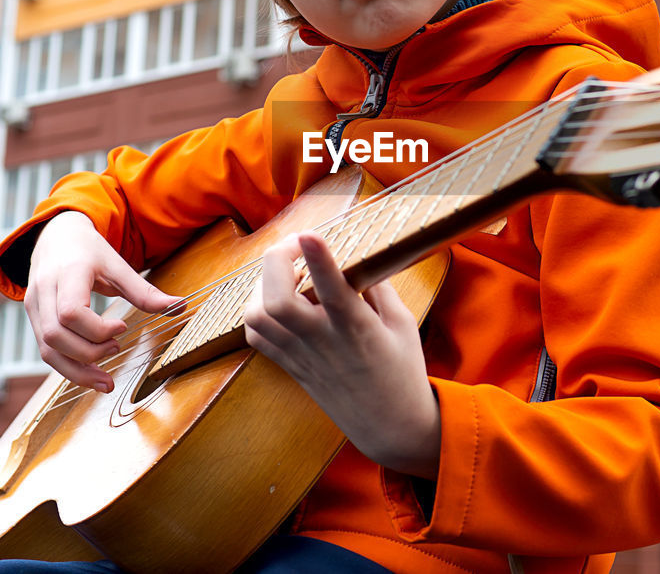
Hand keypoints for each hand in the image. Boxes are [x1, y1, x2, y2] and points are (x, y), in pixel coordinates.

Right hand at [27, 211, 184, 391]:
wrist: (56, 237)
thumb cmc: (89, 251)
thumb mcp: (118, 265)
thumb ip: (144, 291)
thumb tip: (180, 306)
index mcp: (67, 273)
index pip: (70, 311)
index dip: (97, 329)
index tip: (122, 328)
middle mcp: (43, 291)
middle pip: (55, 335)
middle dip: (89, 353)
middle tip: (118, 349)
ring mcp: (33, 306)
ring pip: (46, 349)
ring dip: (77, 371)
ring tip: (106, 380)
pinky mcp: (33, 319)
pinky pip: (45, 351)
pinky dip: (68, 367)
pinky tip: (90, 374)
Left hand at [243, 231, 440, 478]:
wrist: (389, 425)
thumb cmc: (402, 370)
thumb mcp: (403, 324)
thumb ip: (378, 288)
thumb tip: (358, 258)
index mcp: (357, 330)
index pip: (333, 291)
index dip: (318, 259)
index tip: (310, 234)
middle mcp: (322, 342)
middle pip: (278, 301)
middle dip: (277, 261)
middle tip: (295, 245)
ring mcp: (301, 355)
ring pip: (258, 317)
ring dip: (262, 284)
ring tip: (285, 272)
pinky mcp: (290, 366)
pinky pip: (256, 335)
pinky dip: (257, 310)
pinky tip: (277, 300)